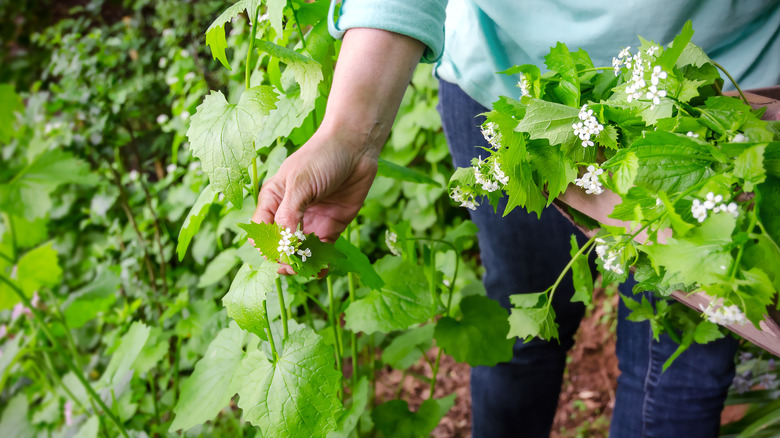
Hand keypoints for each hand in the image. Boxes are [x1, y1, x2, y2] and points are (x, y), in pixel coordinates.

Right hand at [250, 28, 424, 273]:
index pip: (261, 231)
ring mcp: (310, 221)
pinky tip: (321, 271)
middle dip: (284, 258)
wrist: (356, 146)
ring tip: (307, 271)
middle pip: (280, 245)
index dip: (267, 246)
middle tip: (292, 267)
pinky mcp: (331, 226)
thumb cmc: (322, 157)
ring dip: (302, 264)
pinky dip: (320, 262)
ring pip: (301, 251)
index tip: (278, 253)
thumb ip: (289, 215)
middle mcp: (289, 213)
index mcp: (273, 199)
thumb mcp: (300, 184)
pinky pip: (322, 250)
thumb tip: (284, 244)